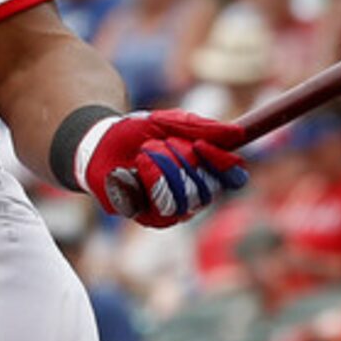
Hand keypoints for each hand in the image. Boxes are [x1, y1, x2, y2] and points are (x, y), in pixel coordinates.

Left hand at [73, 110, 251, 227]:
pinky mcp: (150, 219)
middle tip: (159, 144)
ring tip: (143, 156)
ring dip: (160, 167)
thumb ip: (204, 128)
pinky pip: (157, 205)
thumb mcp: (172, 122)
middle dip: (179, 158)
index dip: (222, 163)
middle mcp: (195, 196)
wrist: (101, 145)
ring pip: (181, 197)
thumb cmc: (139, 134)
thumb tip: (239, 133)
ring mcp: (173, 210)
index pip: (233, 177)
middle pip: (205, 187)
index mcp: (207, 172)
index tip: (202, 145)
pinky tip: (132, 172)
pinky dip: (143, 180)